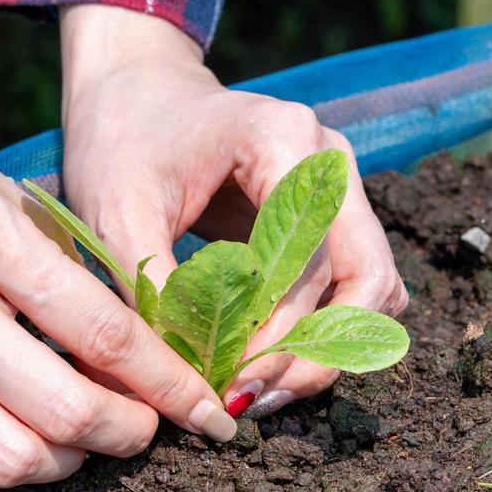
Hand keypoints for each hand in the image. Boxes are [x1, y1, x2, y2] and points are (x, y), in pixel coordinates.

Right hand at [0, 50, 236, 491]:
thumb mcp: (10, 198)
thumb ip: (76, 274)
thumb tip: (156, 356)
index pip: (107, 336)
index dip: (172, 387)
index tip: (212, 414)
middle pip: (65, 414)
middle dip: (130, 434)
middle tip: (146, 427)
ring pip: (8, 462)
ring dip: (69, 464)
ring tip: (84, 437)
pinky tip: (15, 438)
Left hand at [58, 6, 407, 417]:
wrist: (133, 92)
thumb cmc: (120, 141)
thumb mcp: (117, 214)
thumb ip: (156, 292)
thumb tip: (190, 383)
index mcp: (286, 141)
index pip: (311, 259)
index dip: (280, 333)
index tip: (228, 381)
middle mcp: (332, 162)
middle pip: (367, 279)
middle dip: (314, 352)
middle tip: (252, 399)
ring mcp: (342, 189)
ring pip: (373, 290)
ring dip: (328, 349)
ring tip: (261, 391)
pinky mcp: (334, 218)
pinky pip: (355, 287)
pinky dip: (326, 332)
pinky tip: (271, 363)